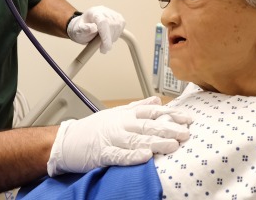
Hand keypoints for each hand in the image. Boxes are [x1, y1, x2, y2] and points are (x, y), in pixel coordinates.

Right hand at [46, 96, 191, 175]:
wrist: (67, 141)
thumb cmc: (94, 128)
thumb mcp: (117, 113)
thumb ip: (138, 106)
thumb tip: (157, 99)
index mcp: (126, 115)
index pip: (153, 112)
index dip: (171, 114)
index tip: (187, 119)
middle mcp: (121, 124)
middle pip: (148, 125)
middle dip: (169, 129)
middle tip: (186, 133)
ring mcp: (112, 139)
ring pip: (137, 139)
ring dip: (156, 142)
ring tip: (172, 145)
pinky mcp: (103, 154)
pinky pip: (120, 155)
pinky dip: (132, 156)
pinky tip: (145, 157)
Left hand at [66, 6, 125, 52]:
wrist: (83, 27)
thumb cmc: (80, 29)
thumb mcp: (78, 30)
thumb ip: (84, 29)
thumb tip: (92, 28)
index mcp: (93, 12)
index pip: (103, 22)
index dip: (106, 36)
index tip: (106, 47)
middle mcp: (103, 11)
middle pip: (112, 25)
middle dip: (109, 40)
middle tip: (103, 48)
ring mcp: (111, 13)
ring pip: (118, 26)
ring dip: (113, 38)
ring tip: (104, 42)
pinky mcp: (117, 17)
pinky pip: (122, 25)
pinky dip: (117, 34)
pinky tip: (110, 37)